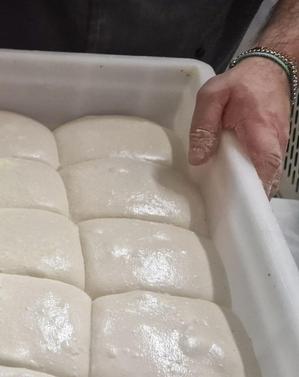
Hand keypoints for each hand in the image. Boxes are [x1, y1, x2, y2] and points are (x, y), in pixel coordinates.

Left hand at [189, 57, 290, 196]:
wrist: (268, 68)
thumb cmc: (238, 82)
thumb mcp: (211, 97)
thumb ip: (203, 127)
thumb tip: (198, 159)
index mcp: (260, 128)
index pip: (267, 163)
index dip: (257, 185)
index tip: (242, 202)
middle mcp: (276, 139)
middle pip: (270, 175)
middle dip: (252, 193)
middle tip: (228, 207)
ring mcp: (279, 142)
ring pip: (270, 171)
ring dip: (253, 184)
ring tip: (228, 197)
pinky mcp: (276, 142)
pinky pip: (267, 164)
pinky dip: (254, 173)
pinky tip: (235, 179)